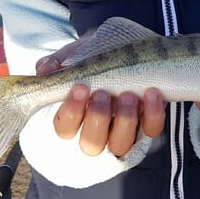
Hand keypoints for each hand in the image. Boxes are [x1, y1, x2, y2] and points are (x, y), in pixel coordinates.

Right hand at [35, 46, 165, 155]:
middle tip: (103, 94)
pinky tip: (151, 93)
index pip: (64, 128)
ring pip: (121, 142)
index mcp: (74, 118)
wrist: (131, 55)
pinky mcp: (147, 126)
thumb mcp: (74, 56)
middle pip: (91, 144)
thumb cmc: (95, 60)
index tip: (80, 88)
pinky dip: (153, 114)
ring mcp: (123, 131)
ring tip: (127, 95)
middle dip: (97, 118)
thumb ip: (57, 62)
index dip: (71, 112)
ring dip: (124, 119)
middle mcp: (98, 131)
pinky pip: (151, 129)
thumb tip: (46, 69)